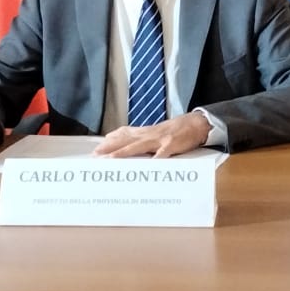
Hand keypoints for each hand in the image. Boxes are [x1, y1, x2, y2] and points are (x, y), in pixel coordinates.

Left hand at [95, 112, 212, 157]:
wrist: (194, 123)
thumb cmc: (173, 131)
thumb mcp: (153, 133)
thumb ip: (138, 138)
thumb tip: (121, 141)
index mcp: (143, 133)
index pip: (121, 136)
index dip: (108, 143)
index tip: (95, 151)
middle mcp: (148, 134)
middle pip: (125, 141)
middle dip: (109, 148)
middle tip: (95, 156)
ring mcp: (159, 139)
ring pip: (138, 147)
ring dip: (124, 153)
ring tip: (111, 160)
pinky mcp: (171, 145)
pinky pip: (162, 154)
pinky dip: (155, 159)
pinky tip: (149, 167)